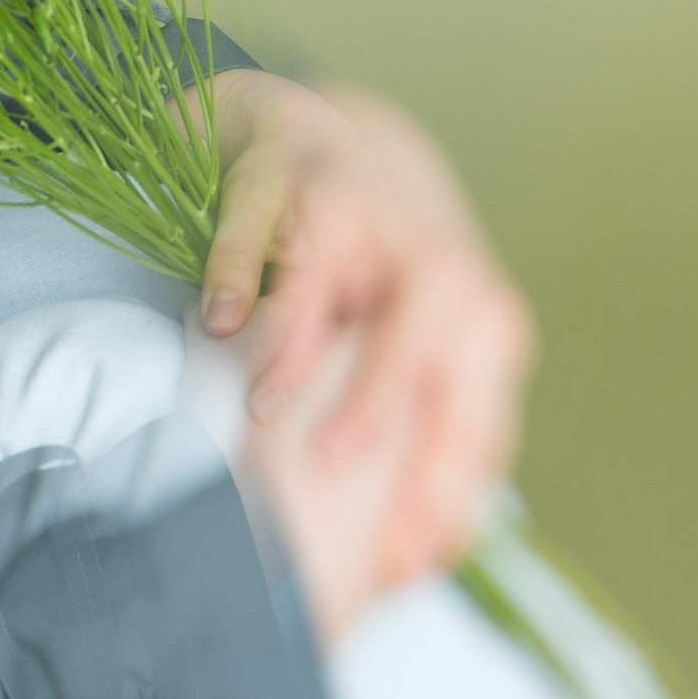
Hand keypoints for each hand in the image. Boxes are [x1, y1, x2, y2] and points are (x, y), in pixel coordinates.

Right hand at [194, 71, 534, 590]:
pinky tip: (220, 320)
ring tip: (264, 407)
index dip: (445, 482)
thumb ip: (427, 440)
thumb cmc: (366, 279)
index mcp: (477, 324)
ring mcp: (361, 211)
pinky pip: (262, 220)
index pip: (477, 408)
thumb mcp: (416, 357)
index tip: (405, 558)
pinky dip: (240, 269)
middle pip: (432, 329)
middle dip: (384, 403)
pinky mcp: (288, 175)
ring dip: (305, 339)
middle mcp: (432, 263)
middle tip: (334, 473)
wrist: (315, 136)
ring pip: (342, 267)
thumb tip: (425, 562)